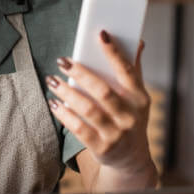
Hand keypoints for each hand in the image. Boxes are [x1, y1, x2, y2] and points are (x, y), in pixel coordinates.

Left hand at [45, 31, 153, 174]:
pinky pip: (80, 129)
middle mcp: (131, 116)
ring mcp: (117, 134)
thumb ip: (133, 70)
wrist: (131, 160)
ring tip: (52, 80)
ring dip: (68, 92)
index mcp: (140, 98)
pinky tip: (54, 103)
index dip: (114, 52)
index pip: (128, 71)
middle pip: (103, 90)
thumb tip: (137, 40)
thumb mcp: (136, 98)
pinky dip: (65, 115)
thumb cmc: (129, 119)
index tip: (100, 33)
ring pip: (89, 109)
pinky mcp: (103, 148)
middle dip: (81, 73)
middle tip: (62, 60)